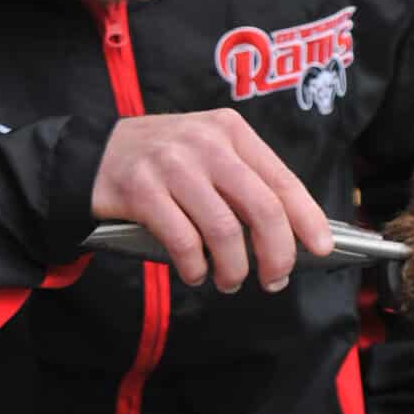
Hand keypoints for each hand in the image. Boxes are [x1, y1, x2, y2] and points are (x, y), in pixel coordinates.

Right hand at [92, 111, 333, 293]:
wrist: (92, 155)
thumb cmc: (163, 163)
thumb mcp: (209, 153)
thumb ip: (246, 183)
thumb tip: (290, 235)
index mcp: (231, 131)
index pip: (282, 180)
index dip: (307, 219)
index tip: (321, 249)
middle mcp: (205, 142)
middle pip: (261, 208)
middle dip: (276, 253)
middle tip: (274, 279)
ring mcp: (172, 164)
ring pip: (224, 230)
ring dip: (233, 268)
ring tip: (229, 281)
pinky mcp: (140, 188)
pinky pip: (182, 240)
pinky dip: (195, 266)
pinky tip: (195, 273)